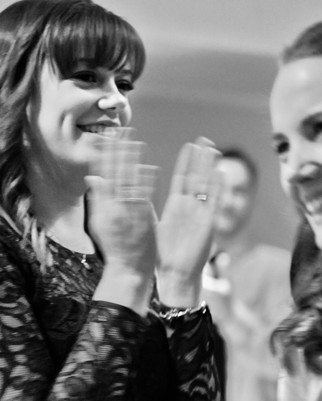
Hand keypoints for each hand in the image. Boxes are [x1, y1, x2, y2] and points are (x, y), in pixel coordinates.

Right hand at [86, 131, 157, 278]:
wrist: (129, 269)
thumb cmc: (115, 246)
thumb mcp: (99, 222)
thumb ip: (98, 198)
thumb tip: (93, 177)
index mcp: (102, 205)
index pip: (103, 173)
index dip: (107, 153)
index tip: (111, 138)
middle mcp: (113, 207)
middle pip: (115, 172)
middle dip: (119, 150)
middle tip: (124, 131)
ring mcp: (128, 212)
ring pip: (129, 181)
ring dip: (132, 161)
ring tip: (136, 142)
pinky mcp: (142, 219)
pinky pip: (143, 197)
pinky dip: (145, 183)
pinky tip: (149, 168)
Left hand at [156, 137, 221, 305]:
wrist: (175, 274)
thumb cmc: (164, 254)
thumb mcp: (152, 225)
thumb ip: (145, 206)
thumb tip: (131, 191)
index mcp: (178, 207)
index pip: (183, 178)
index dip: (187, 162)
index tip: (190, 146)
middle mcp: (191, 208)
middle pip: (198, 178)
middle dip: (202, 160)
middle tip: (206, 141)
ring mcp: (201, 215)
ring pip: (207, 187)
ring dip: (211, 169)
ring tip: (214, 151)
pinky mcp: (208, 225)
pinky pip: (214, 204)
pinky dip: (219, 190)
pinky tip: (221, 175)